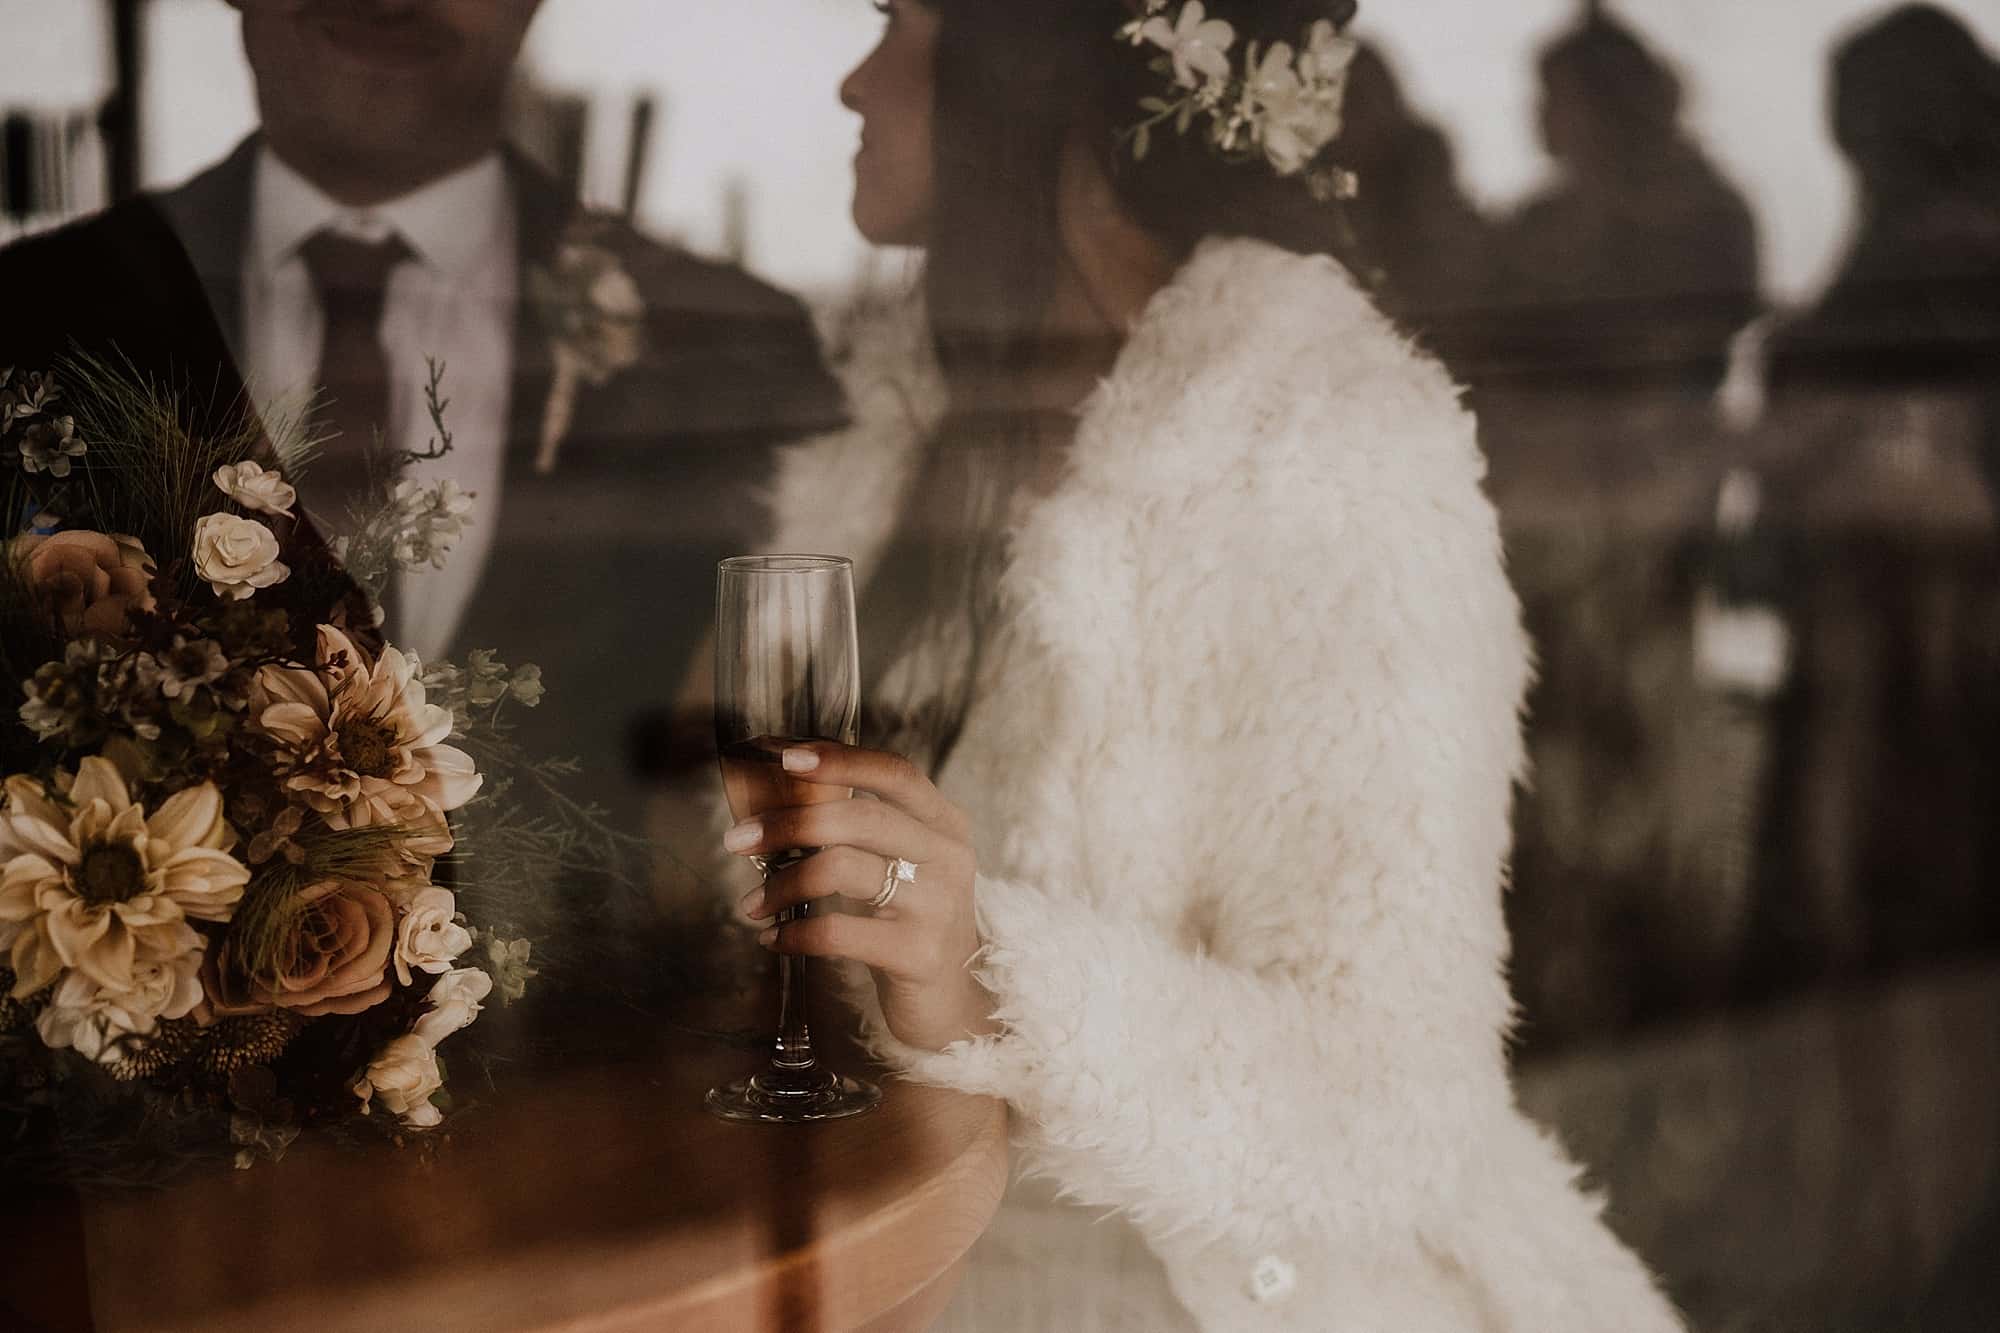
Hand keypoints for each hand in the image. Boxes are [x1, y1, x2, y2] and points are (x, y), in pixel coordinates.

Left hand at [724, 741, 998, 1051]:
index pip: (895, 774)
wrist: (951, 1001)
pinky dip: (794, 933)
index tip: (786, 757)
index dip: (841, 760)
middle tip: (737, 840)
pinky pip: (838, 931)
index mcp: (944, 824)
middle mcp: (948, 857)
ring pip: (842, 868)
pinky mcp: (918, 954)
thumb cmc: (911, 922)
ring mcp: (937, 906)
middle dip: (789, 824)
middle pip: (860, 818)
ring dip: (782, 884)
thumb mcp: (904, 864)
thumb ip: (862, 830)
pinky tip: (774, 939)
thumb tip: (784, 790)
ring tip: (754, 903)